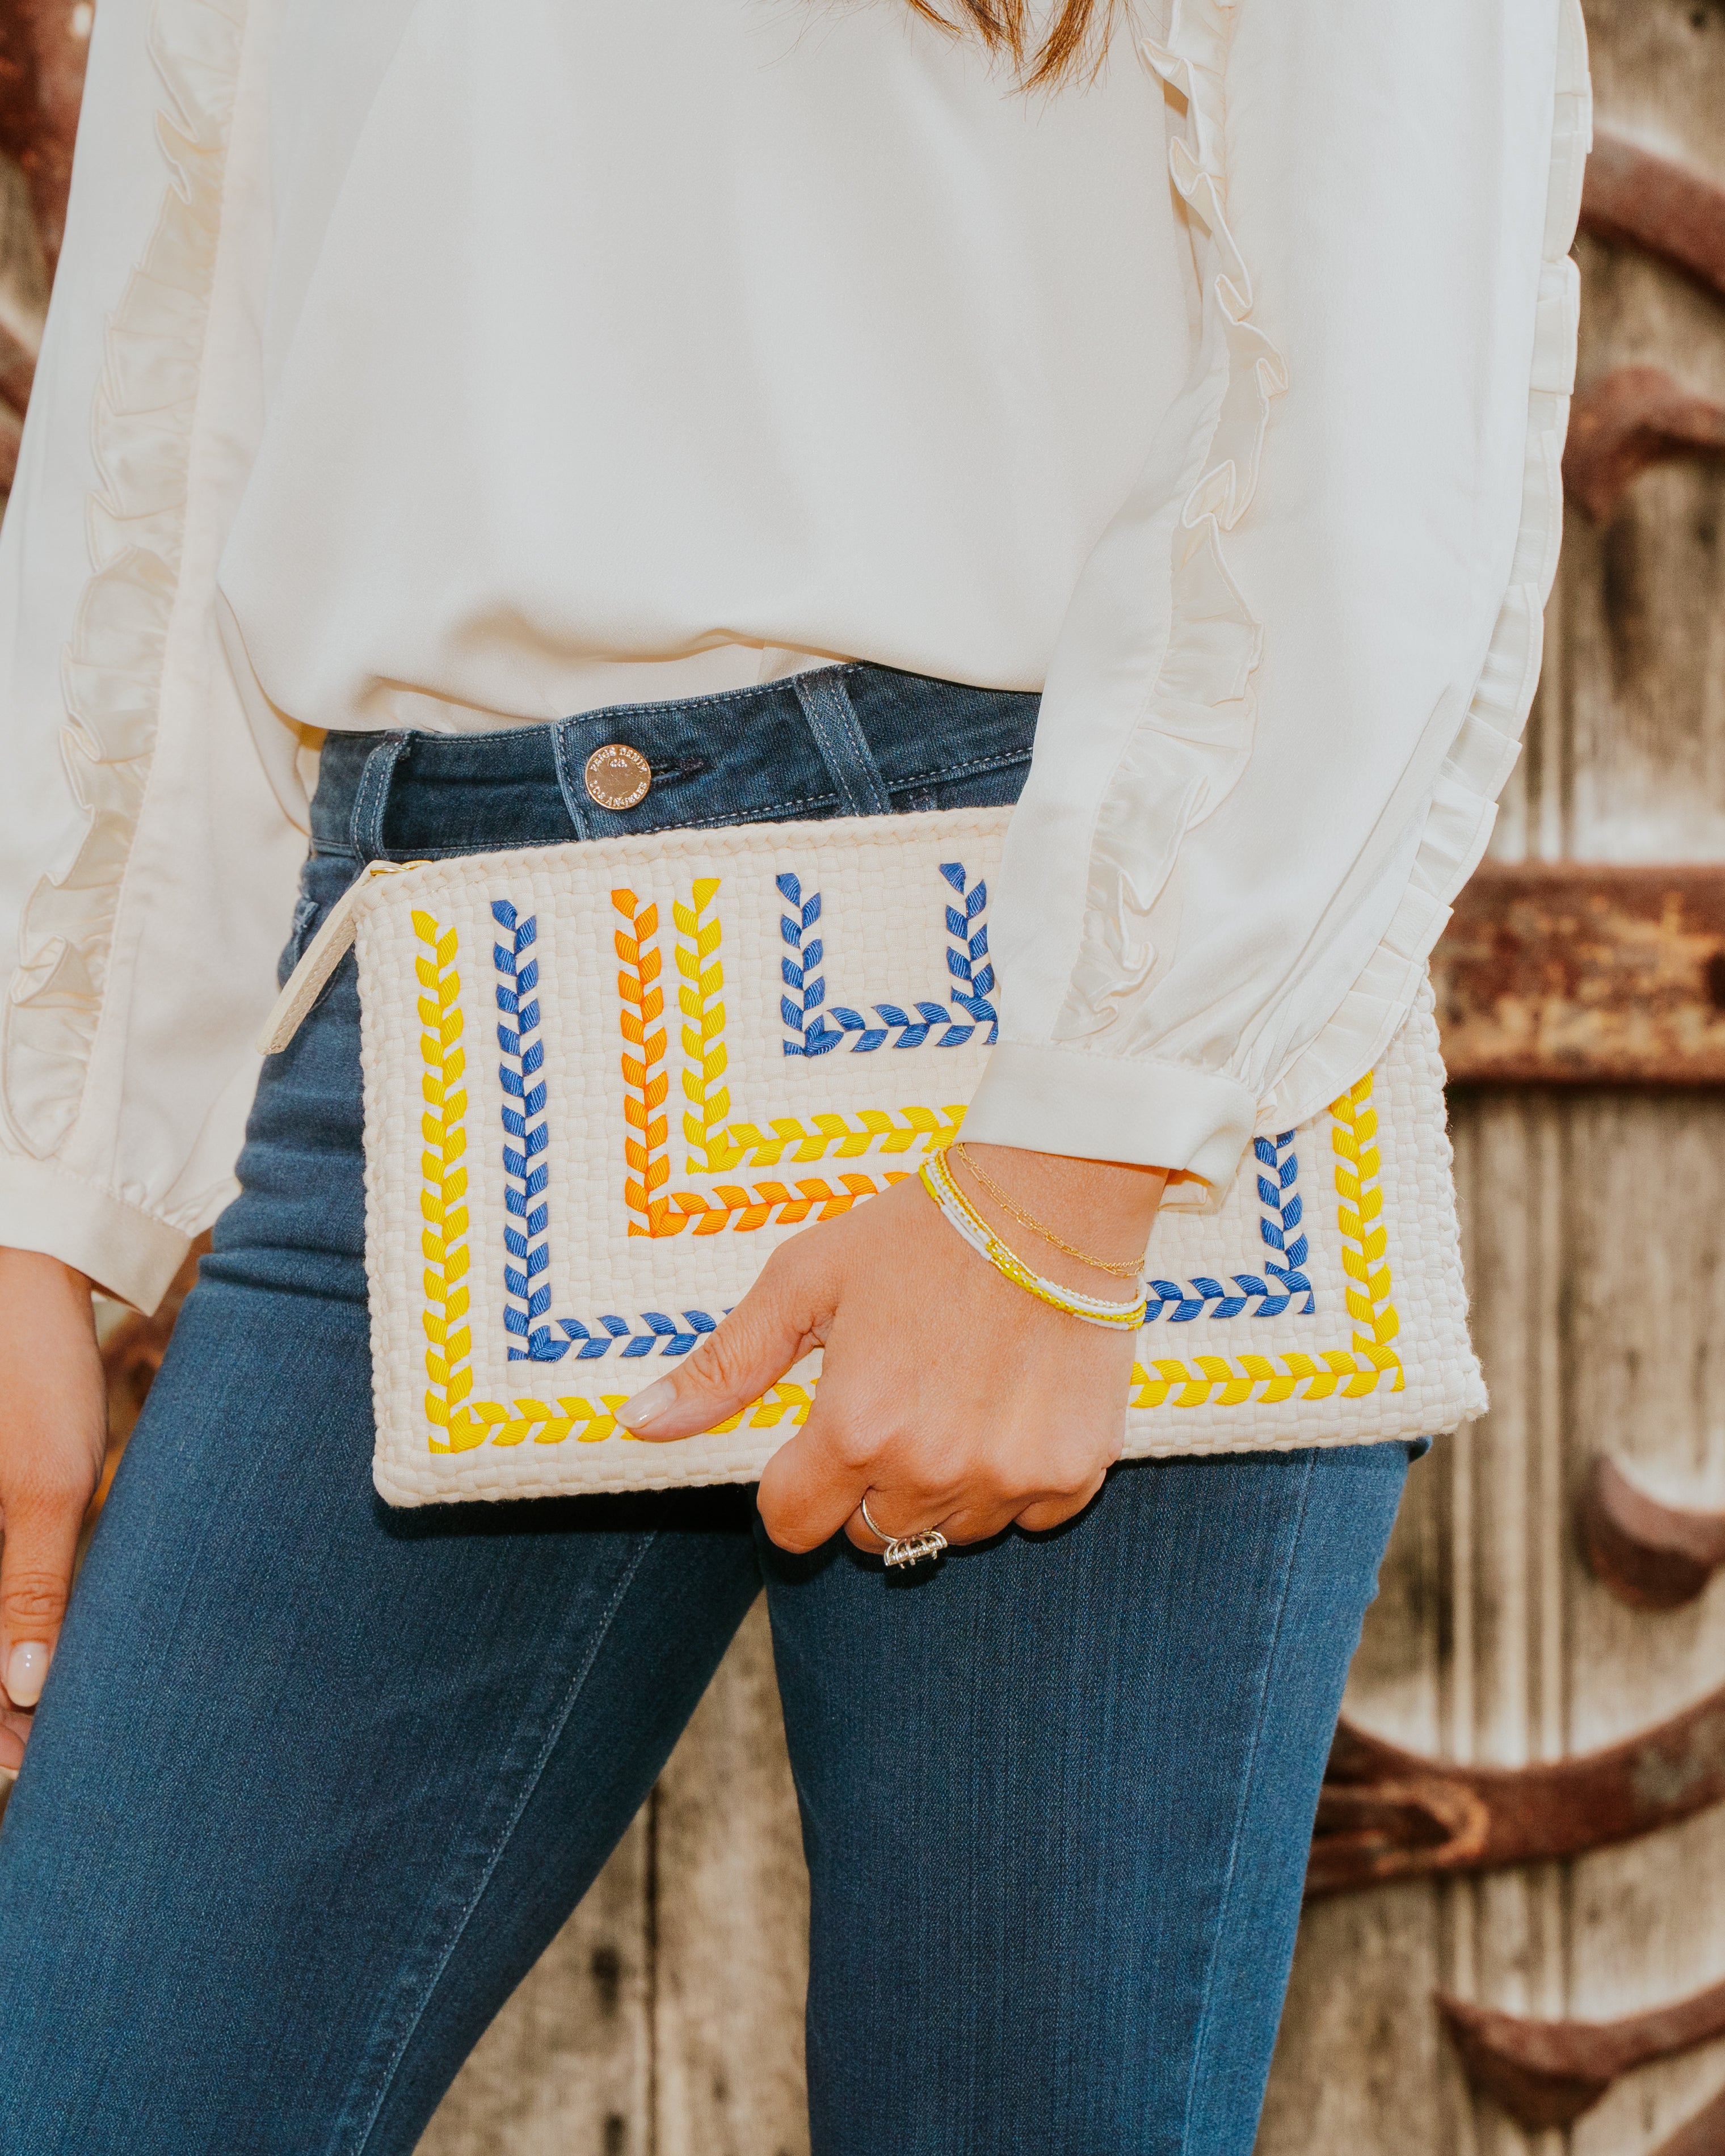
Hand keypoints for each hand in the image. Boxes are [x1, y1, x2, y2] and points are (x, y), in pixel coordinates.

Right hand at [0, 1249, 106, 1775]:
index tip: (28, 1765)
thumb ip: (29, 1586)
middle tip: (46, 1754)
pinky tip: (39, 1662)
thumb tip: (24, 1690)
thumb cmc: (36, 1376)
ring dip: (1, 1676)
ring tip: (50, 1723)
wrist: (29, 1288)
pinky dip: (9, 1628)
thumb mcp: (44, 1486)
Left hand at [617, 1144, 1164, 1553]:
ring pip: (948, 1532)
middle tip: (897, 1401)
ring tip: (957, 1396)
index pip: (792, 1525)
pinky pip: (1028, 1515)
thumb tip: (636, 1425)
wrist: (1055, 1195)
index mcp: (853, 1428)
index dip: (795, 1483)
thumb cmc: (919, 1230)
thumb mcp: (803, 1280)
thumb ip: (724, 1366)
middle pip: (870, 1536)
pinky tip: (1012, 1404)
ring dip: (942, 1485)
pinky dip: (1015, 1477)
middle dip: (867, 1485)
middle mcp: (930, 1469)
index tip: (819, 1437)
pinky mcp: (1074, 1470)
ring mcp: (1008, 1476)